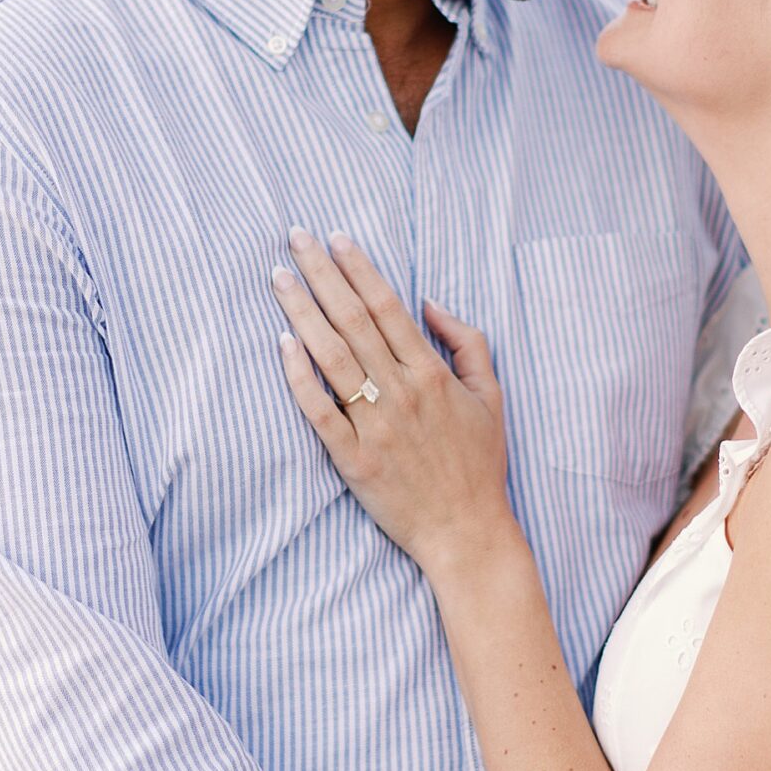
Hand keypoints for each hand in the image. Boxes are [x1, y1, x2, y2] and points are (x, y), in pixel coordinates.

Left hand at [273, 228, 512, 571]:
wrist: (468, 532)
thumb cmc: (480, 465)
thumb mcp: (492, 396)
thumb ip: (467, 343)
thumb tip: (429, 302)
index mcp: (432, 373)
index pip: (387, 307)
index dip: (359, 269)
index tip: (336, 238)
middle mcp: (401, 392)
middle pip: (352, 320)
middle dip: (321, 274)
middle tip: (295, 238)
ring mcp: (375, 425)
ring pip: (331, 356)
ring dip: (302, 312)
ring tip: (278, 277)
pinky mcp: (353, 459)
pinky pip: (319, 410)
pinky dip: (299, 376)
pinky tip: (282, 344)